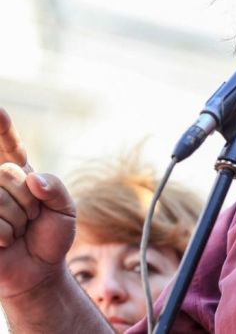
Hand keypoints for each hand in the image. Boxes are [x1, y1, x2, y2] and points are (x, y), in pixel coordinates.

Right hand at [0, 107, 75, 298]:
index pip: (8, 145)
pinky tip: (4, 242)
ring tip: (17, 231)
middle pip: (8, 175)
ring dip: (16, 221)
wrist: (39, 269)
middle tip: (31, 218)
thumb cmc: (51, 236)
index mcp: (19, 173)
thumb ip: (56, 188)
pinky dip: (4, 235)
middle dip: (28, 202)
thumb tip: (33, 179)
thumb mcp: (66, 210)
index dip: (2, 128)